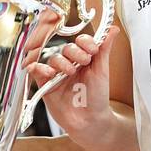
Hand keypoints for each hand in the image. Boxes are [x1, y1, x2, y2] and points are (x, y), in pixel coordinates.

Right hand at [24, 10, 117, 136]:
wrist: (89, 121)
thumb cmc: (97, 97)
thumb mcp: (102, 71)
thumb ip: (104, 49)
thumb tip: (113, 29)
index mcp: (84, 59)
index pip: (80, 41)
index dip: (85, 42)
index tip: (93, 50)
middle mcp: (69, 64)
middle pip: (66, 48)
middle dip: (75, 52)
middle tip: (84, 61)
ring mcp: (57, 74)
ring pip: (52, 58)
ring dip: (61, 62)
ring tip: (69, 72)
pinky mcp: (45, 84)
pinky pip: (36, 70)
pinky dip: (39, 68)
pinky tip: (49, 73)